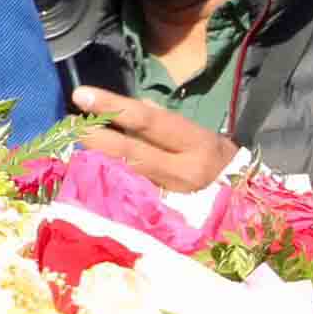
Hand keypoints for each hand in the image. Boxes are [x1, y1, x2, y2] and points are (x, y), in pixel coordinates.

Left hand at [68, 89, 236, 193]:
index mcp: (194, 143)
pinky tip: (86, 173)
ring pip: (125, 177)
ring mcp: (171, 199)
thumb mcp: (196, 133)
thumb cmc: (214, 158)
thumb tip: (131, 106)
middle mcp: (182, 172)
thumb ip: (162, 120)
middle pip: (130, 153)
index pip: (148, 121)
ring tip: (73, 143)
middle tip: (69, 123)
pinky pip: (129, 197)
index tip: (82, 95)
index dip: (113, 107)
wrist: (243, 201)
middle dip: (95, 137)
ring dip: (94, 160)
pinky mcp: (162, 218)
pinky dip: (107, 183)